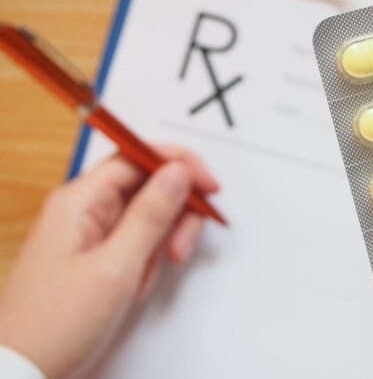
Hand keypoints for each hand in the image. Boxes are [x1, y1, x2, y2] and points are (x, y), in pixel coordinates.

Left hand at [0, 146, 218, 377]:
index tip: (208, 185)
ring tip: (153, 274)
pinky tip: (139, 282)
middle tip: (181, 247)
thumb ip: (151, 215)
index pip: (137, 156)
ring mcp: (92, 229)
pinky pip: (137, 239)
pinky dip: (149, 257)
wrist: (24, 372)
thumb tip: (179, 171)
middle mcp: (85, 207)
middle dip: (173, 212)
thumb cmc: (57, 325)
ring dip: (163, 239)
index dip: (177, 164)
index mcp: (80, 200)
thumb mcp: (116, 268)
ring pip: (147, 213)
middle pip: (147, 184)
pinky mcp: (100, 250)